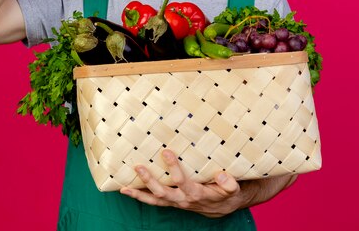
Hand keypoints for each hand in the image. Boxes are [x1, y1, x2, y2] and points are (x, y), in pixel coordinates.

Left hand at [120, 149, 296, 217]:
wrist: (224, 207)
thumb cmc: (227, 192)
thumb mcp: (233, 188)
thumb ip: (229, 183)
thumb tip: (221, 175)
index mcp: (197, 194)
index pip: (183, 181)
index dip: (174, 169)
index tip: (166, 152)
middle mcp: (184, 200)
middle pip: (164, 192)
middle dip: (150, 180)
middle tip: (139, 166)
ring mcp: (176, 202)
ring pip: (155, 200)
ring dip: (140, 193)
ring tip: (125, 187)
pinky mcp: (171, 202)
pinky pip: (154, 201)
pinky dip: (140, 197)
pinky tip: (127, 190)